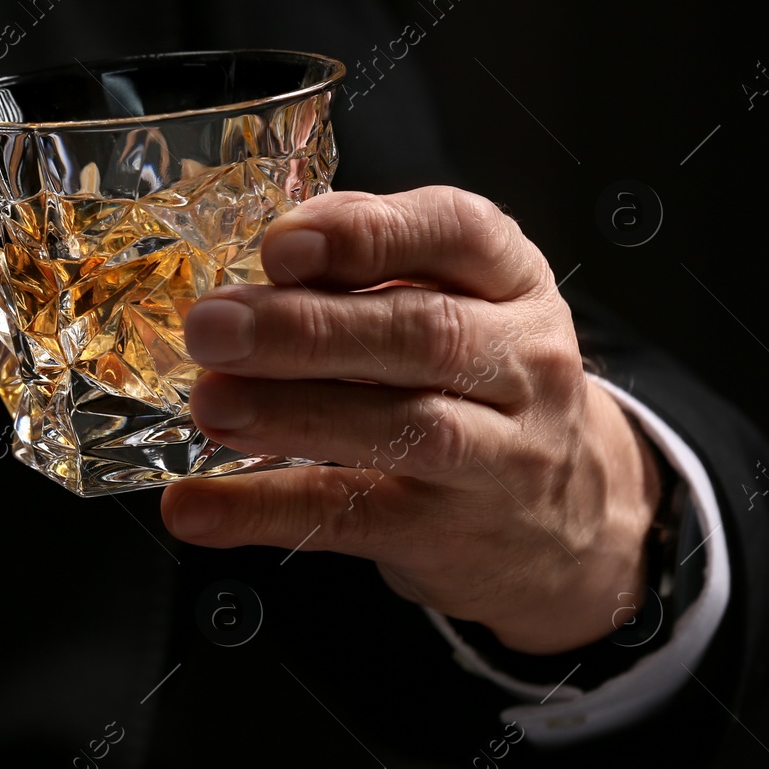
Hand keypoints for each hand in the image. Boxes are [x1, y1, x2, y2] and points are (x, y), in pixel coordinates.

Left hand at [159, 187, 661, 654]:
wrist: (575, 520)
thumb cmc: (485, 387)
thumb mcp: (466, 304)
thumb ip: (379, 264)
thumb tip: (272, 253)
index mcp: (513, 282)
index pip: (458, 234)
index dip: (367, 235)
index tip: (279, 246)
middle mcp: (522, 363)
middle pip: (423, 336)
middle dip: (307, 329)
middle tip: (213, 327)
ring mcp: (498, 456)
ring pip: (402, 429)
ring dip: (291, 413)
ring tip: (209, 402)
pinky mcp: (449, 535)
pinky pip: (349, 520)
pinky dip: (261, 512)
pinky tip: (193, 507)